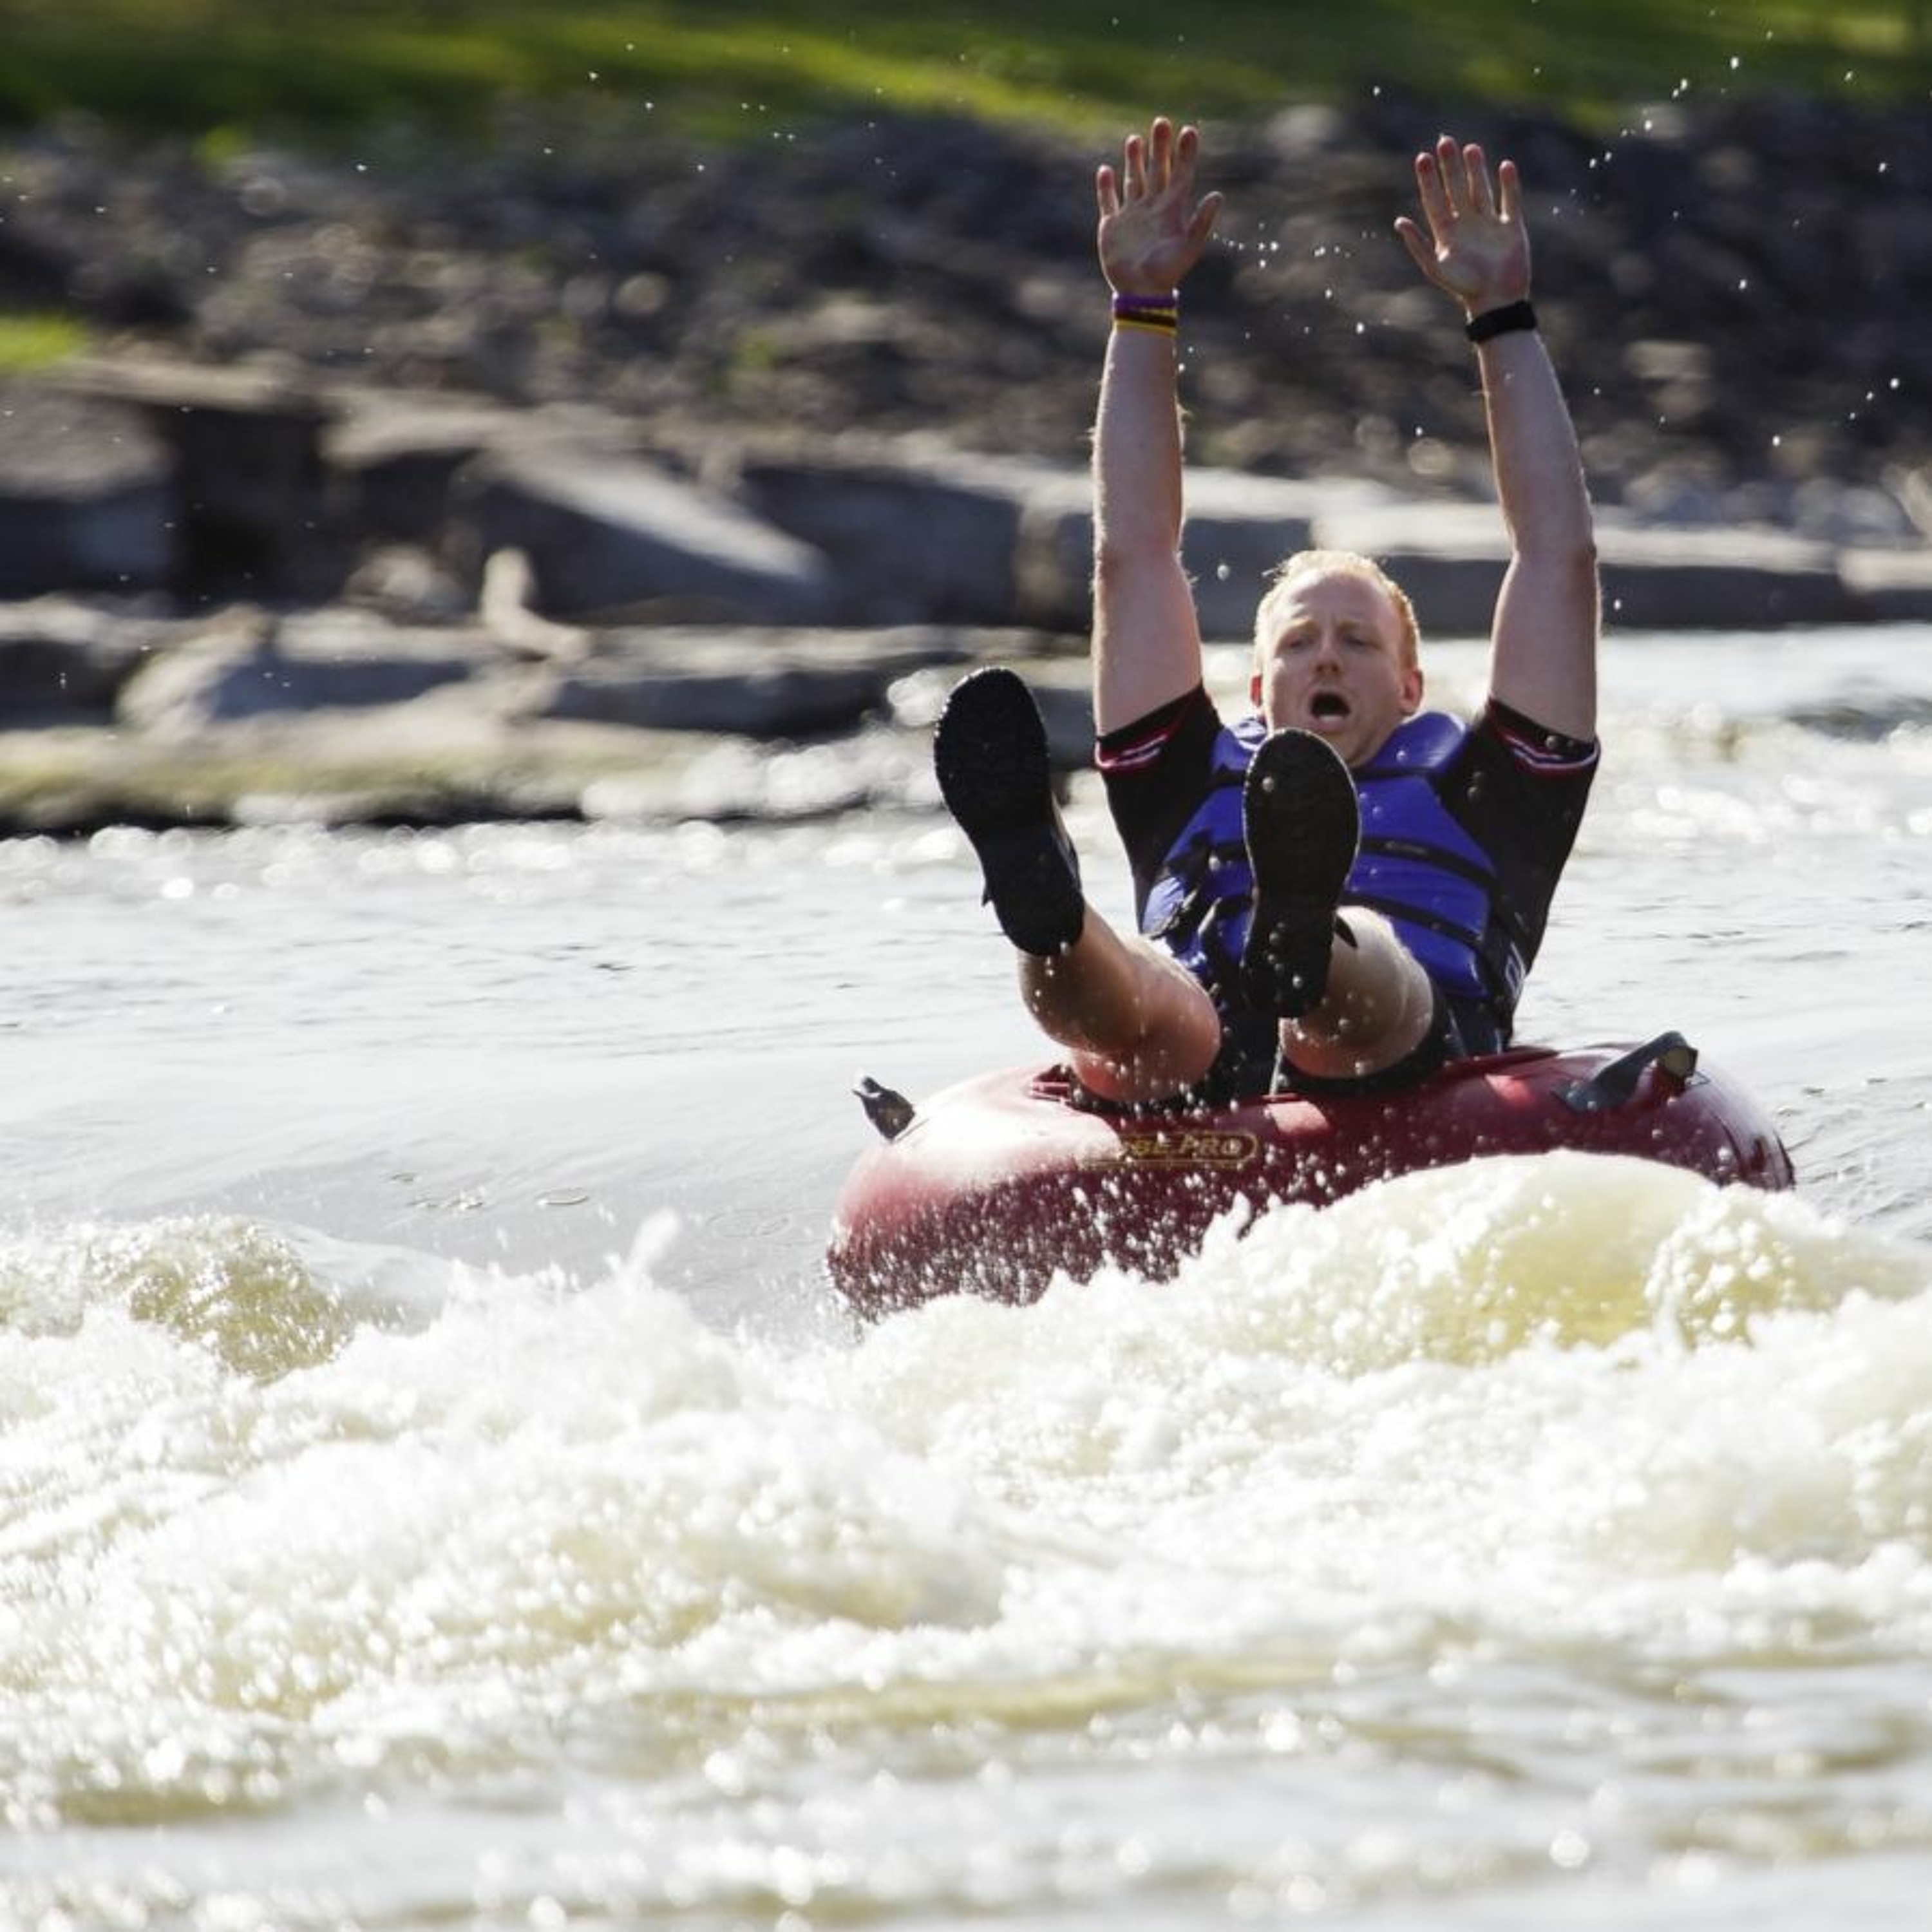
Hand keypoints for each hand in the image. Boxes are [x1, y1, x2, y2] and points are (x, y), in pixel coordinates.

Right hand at [1096, 117, 1221, 297]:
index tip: (1189, 131)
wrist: (1141, 292)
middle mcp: (1153, 207)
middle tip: (1161, 122)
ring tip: (1135, 139)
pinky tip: (1105, 170)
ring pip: (1134, 179)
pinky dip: (1105, 186)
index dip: (1185, 153)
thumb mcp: (1190, 247)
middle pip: (1157, 169)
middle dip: (1160, 147)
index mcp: (1172, 209)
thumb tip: (1218, 195)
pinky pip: (1108, 201)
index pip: (1181, 174)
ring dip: (1134, 160)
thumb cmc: (1168, 272)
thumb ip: (1202, 221)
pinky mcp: (1113, 225)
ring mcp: (1132, 215)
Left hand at [1395, 136, 1530, 316]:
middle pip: (1457, 188)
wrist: (1495, 301)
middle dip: (1451, 166)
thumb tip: (1398, 221)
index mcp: (1447, 232)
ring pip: (1481, 189)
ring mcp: (1489, 223)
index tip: (1423, 158)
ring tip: (1470, 148)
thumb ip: (1417, 244)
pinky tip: (1504, 166)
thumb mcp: (1435, 267)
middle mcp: (1467, 224)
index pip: (1435, 199)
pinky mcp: (1511, 226)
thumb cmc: (1464, 287)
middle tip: (1445, 141)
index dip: (1429, 179)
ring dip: (1476, 169)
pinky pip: (1510, 200)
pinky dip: (1509, 184)